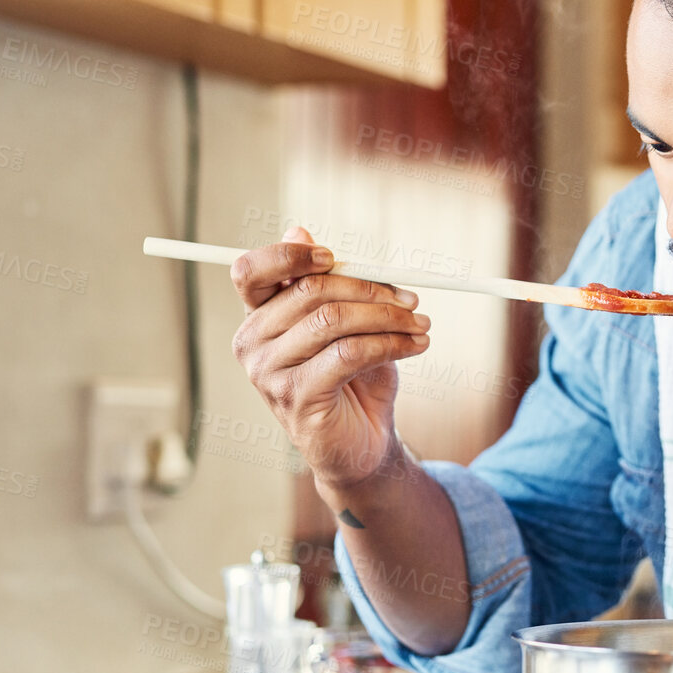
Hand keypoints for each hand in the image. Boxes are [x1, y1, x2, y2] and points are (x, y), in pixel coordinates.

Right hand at [230, 226, 431, 490]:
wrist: (362, 444)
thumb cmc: (353, 378)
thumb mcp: (345, 324)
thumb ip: (327, 283)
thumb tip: (298, 229)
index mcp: (258, 317)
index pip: (250, 271)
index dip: (289, 255)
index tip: (337, 256)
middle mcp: (253, 343)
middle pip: (309, 291)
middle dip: (370, 289)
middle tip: (411, 299)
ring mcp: (270, 374)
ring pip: (333, 321)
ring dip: (389, 318)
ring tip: (422, 325)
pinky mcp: (299, 398)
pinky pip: (349, 354)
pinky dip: (391, 344)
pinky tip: (416, 346)